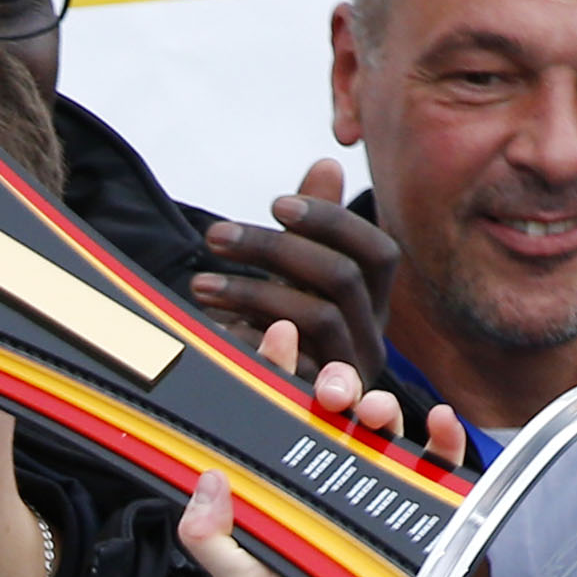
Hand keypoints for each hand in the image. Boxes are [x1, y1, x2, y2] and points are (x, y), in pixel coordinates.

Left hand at [177, 320, 466, 576]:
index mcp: (283, 490)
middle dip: (339, 385)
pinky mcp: (417, 521)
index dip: (278, 372)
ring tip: (377, 412)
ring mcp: (375, 499)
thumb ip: (216, 541)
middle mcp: (329, 485)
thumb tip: (204, 484)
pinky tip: (441, 428)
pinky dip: (443, 441)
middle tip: (333, 389)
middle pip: (337, 415)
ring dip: (386, 407)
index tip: (278, 336)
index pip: (278, 418)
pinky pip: (437, 471)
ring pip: (385, 432)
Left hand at [187, 161, 396, 388]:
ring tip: (199, 284)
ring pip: (315, 317)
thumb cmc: (273, 333)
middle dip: (274, 249)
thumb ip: (312, 226)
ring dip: (251, 291)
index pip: (377, 252)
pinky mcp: (311, 409)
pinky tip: (209, 324)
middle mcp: (370, 340)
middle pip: (342, 279)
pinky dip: (246, 339)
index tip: (275, 203)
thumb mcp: (292, 279)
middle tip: (214, 236)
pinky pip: (286, 366)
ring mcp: (344, 378)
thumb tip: (328, 161)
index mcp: (371, 305)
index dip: (332, 221)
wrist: (255, 415)